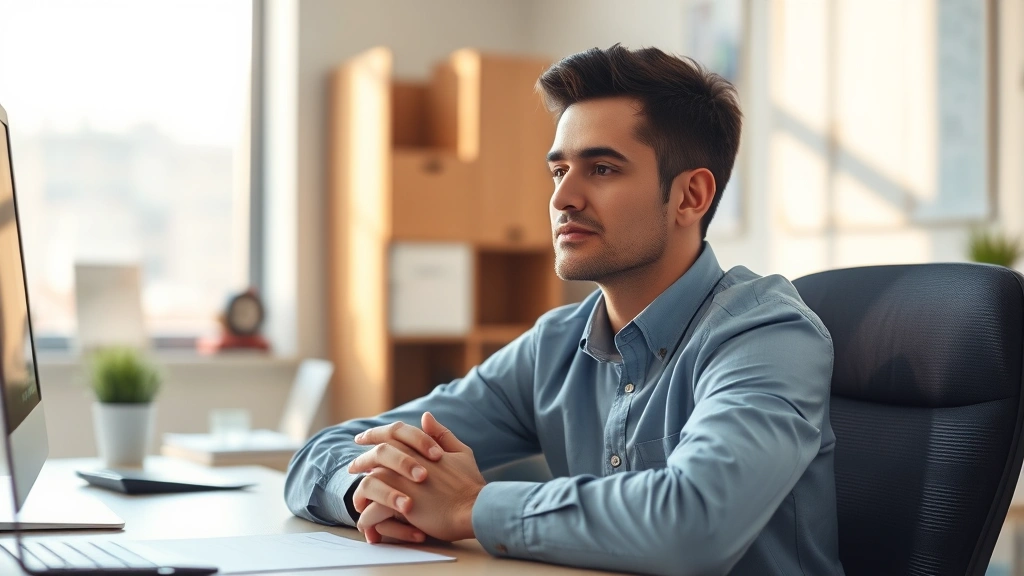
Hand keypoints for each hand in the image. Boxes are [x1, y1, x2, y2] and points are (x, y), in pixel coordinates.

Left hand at [353, 413, 485, 542]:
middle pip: (373, 456)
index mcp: (419, 448)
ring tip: (358, 501)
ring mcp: (400, 481)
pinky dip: (367, 517)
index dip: (374, 434)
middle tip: (352, 468)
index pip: (390, 434)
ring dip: (360, 492)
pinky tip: (367, 522)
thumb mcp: (461, 452)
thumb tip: (426, 416)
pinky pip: (372, 511)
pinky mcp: (398, 504)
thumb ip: (442, 434)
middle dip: (360, 461)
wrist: (474, 508)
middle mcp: (406, 461)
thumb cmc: (470, 484)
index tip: (362, 438)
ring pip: (367, 482)